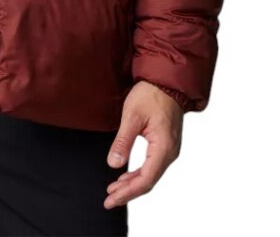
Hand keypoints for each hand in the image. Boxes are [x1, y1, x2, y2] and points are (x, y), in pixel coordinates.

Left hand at [103, 80, 182, 208]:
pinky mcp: (166, 144)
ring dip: (132, 184)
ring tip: (114, 189)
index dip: (127, 192)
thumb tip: (113, 164)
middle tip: (108, 199)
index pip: (145, 179)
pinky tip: (126, 176)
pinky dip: (138, 174)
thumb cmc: (151, 94)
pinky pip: (153, 166)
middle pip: (148, 181)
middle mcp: (170, 152)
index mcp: (164, 147)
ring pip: (151, 175)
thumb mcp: (132, 115)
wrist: (166, 80)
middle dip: (127, 191)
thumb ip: (123, 141)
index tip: (110, 198)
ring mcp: (170, 149)